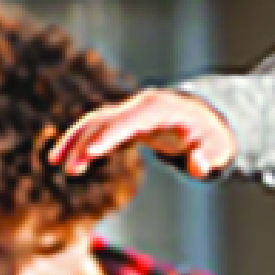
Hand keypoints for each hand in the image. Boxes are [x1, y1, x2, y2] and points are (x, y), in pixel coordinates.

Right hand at [50, 89, 236, 180]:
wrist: (209, 120)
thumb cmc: (213, 136)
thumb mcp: (218, 149)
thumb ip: (207, 158)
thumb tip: (198, 166)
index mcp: (159, 108)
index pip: (129, 120)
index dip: (110, 135)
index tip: (92, 152)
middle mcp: (139, 106)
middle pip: (105, 120)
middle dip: (85, 142)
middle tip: (70, 169)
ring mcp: (130, 112)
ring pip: (95, 122)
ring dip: (74, 140)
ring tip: (57, 163)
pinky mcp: (125, 121)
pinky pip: (97, 128)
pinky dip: (81, 141)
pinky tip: (67, 159)